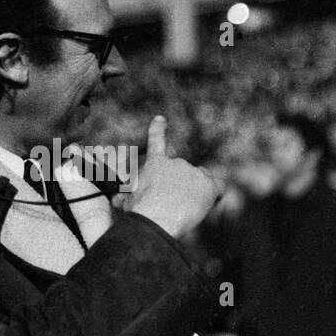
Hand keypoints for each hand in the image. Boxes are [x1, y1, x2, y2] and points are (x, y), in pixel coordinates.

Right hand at [127, 116, 222, 238]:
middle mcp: (176, 163)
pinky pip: (219, 187)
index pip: (156, 142)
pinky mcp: (208, 184)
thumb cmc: (140, 213)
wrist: (157, 217)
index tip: (160, 119)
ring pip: (202, 180)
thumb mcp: (128, 202)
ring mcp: (194, 172)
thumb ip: (126, 197)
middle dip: (181, 186)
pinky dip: (216, 194)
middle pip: (185, 172)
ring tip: (185, 209)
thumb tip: (116, 200)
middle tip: (174, 205)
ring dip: (197, 192)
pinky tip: (210, 202)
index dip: (158, 130)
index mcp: (155, 165)